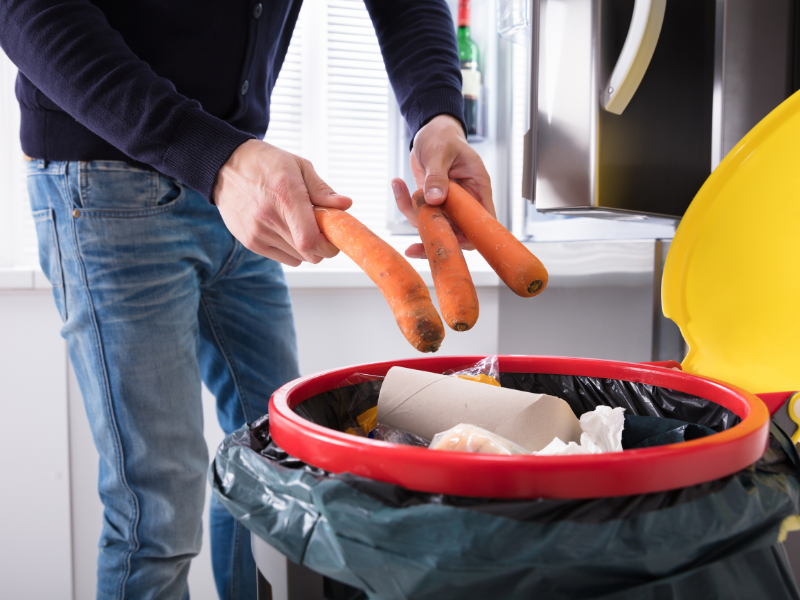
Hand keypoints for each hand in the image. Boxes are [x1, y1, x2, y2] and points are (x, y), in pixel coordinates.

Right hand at [213, 139, 351, 265]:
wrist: (225, 167)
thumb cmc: (266, 164)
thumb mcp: (298, 166)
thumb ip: (322, 189)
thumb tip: (345, 205)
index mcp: (285, 195)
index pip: (311, 239)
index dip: (329, 245)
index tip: (335, 237)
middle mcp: (269, 217)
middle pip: (309, 253)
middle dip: (322, 246)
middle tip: (322, 229)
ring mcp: (257, 232)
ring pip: (298, 258)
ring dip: (306, 247)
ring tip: (299, 224)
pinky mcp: (250, 242)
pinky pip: (283, 258)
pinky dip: (291, 249)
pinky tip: (285, 229)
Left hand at [392, 114, 493, 258]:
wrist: (430, 132)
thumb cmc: (443, 137)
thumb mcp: (440, 151)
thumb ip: (437, 175)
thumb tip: (434, 199)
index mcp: (478, 187)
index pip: (483, 221)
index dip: (472, 236)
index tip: (451, 241)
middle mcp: (465, 200)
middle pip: (458, 232)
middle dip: (436, 241)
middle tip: (413, 248)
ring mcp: (448, 205)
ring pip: (435, 227)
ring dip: (414, 217)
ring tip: (399, 187)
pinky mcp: (432, 204)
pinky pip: (419, 215)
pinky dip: (405, 204)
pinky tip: (397, 184)